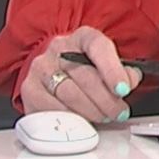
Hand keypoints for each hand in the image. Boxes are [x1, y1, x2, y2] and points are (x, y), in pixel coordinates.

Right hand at [19, 26, 143, 122]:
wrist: (55, 70)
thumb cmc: (86, 68)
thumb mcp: (107, 63)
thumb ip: (123, 71)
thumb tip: (129, 81)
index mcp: (83, 37)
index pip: (98, 46)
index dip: (113, 70)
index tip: (123, 89)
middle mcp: (59, 48)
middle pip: (85, 76)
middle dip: (106, 99)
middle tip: (118, 112)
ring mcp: (41, 68)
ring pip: (69, 94)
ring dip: (91, 111)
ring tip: (103, 117)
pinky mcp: (29, 89)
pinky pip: (52, 109)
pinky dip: (70, 118)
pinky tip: (81, 121)